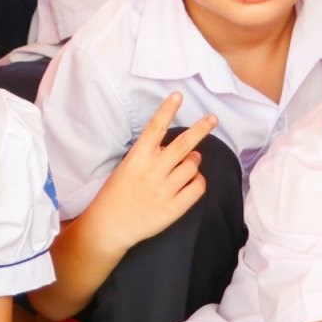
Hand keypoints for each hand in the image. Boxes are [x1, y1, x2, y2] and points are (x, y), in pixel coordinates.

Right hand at [86, 94, 220, 252]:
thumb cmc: (116, 194)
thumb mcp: (127, 168)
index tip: (178, 95)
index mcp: (137, 158)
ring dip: (194, 160)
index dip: (167, 110)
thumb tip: (181, 150)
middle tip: (212, 119)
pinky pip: (197, 187)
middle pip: (183, 144)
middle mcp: (152, 171)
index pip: (155, 128)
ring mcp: (164, 189)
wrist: (110, 226)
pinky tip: (192, 180)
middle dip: (200, 129)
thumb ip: (151, 157)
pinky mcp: (174, 207)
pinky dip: (198, 181)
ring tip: (190, 160)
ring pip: (192, 165)